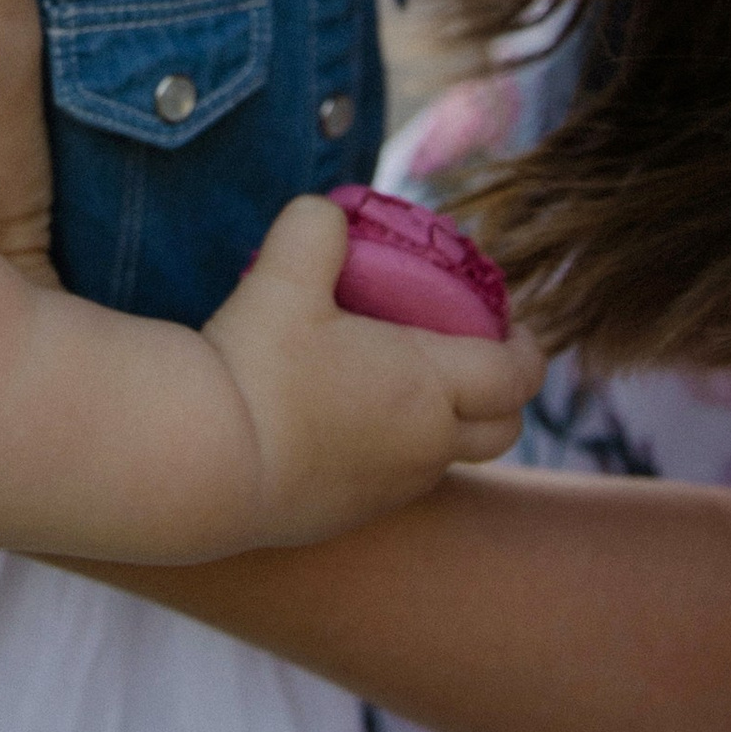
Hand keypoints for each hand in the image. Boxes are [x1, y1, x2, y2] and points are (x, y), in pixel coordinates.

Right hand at [197, 194, 537, 549]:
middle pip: (501, 431)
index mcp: (430, 387)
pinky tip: (346, 426)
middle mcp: (424, 447)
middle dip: (504, 395)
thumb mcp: (283, 275)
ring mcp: (389, 491)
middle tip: (479, 360)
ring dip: (446, 427)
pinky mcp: (347, 519)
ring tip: (405, 389)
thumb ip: (315, 229)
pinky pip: (393, 486)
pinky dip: (392, 456)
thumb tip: (326, 213)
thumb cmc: (256, 366)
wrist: (203, 462)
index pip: (516, 375)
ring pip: (445, 461)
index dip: (528, 350)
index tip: (515, 327)